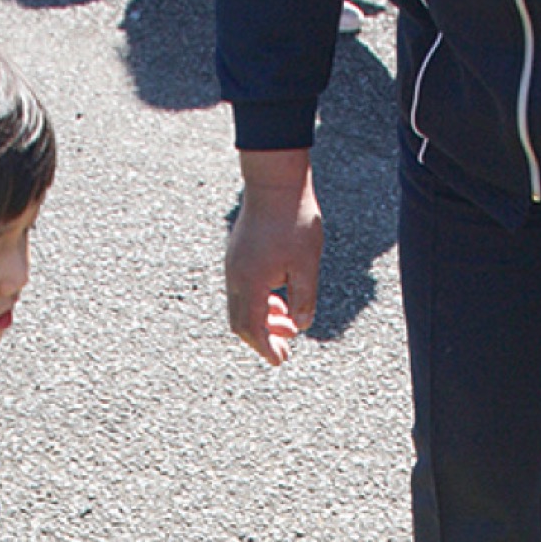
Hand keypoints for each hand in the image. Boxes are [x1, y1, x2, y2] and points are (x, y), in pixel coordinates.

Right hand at [226, 150, 322, 365]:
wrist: (274, 180)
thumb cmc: (293, 219)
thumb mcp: (307, 263)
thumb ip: (304, 298)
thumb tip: (302, 326)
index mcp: (251, 283)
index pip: (253, 328)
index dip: (267, 348)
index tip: (281, 360)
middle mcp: (236, 278)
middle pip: (241, 323)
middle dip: (263, 339)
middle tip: (285, 349)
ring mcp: (234, 266)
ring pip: (241, 307)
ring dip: (263, 321)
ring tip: (288, 324)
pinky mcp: (238, 256)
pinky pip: (242, 291)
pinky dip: (259, 303)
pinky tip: (279, 300)